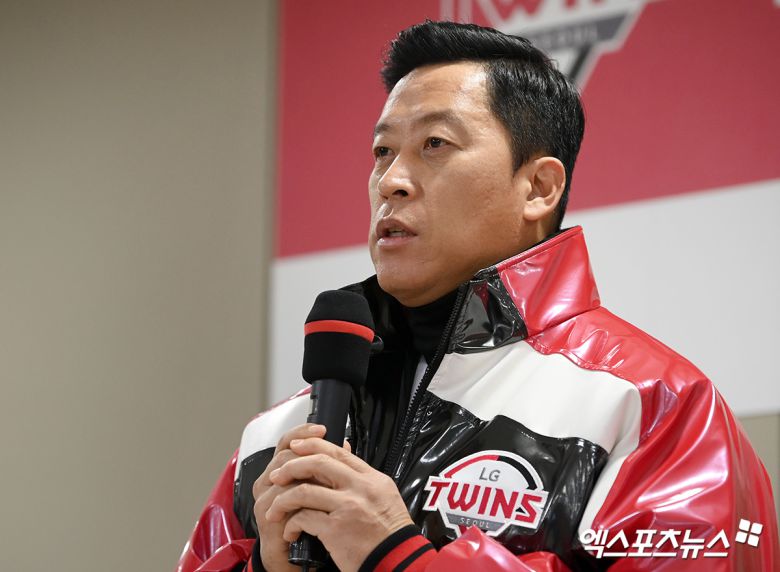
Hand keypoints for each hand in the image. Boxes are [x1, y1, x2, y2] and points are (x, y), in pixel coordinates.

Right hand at [252, 423, 326, 571]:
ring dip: (306, 474)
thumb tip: (343, 444)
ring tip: (327, 477)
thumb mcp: (318, 489)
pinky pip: (283, 499)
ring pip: (283, 475)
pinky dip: (301, 496)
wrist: (291, 559)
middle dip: (307, 452)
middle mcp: (267, 481)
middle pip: (284, 455)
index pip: (286, 442)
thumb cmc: (305, 521)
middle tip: (329, 453)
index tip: (322, 428)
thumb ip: (325, 466)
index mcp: (279, 471)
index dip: (302, 432)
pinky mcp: (267, 516)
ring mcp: (265, 498)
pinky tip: (317, 497)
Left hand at [265, 437, 414, 571]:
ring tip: (275, 510)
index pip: (338, 451)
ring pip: (304, 490)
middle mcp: (360, 488)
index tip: (295, 446)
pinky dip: (291, 524)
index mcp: (371, 478)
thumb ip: (362, 479)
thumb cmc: (389, 534)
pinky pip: (303, 518)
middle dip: (291, 466)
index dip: (312, 445)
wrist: (398, 560)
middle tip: (277, 475)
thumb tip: (345, 454)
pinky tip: (290, 532)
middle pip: (318, 463)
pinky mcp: (336, 529)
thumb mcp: (384, 496)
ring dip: (283, 500)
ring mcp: (348, 507)